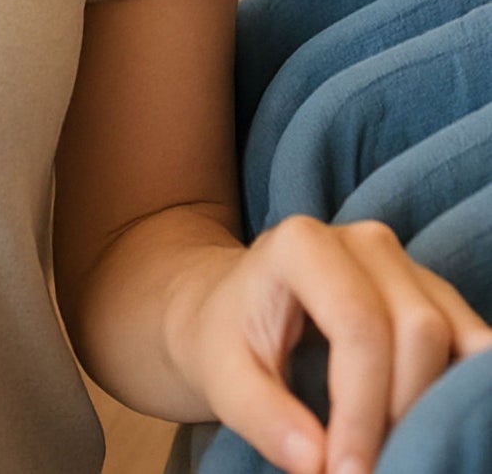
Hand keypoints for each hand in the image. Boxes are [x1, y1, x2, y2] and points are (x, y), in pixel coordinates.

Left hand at [176, 214, 491, 473]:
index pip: (359, 328)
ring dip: (435, 406)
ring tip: (392, 449)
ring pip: (454, 336)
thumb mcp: (223, 380)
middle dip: (401, 414)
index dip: (363, 410)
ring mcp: (403, 261)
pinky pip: (471, 340)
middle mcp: (362, 241)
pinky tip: (432, 425)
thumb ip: (265, 418)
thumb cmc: (225, 339)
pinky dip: (461, 389)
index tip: (347, 472)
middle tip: (369, 469)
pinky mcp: (430, 291)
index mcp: (302, 245)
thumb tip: (318, 465)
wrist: (228, 307)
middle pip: (417, 330)